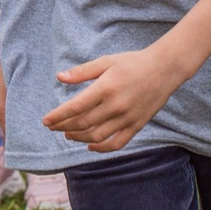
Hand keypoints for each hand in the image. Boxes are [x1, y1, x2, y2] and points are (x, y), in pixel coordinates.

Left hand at [44, 45, 188, 152]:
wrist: (165, 69)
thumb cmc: (133, 62)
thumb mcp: (106, 61)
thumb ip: (82, 72)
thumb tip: (59, 77)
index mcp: (105, 88)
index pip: (75, 107)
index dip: (58, 116)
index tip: (45, 121)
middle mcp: (116, 106)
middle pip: (83, 123)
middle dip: (64, 126)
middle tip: (53, 127)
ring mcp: (127, 118)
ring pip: (97, 136)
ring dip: (79, 138)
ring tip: (68, 134)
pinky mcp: (137, 125)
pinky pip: (117, 143)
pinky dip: (102, 148)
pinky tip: (91, 145)